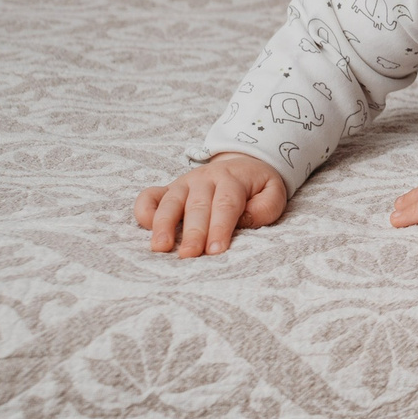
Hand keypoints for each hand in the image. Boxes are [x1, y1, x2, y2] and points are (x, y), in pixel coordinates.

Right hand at [134, 152, 288, 255]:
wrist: (242, 163)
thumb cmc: (257, 186)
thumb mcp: (273, 192)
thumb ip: (265, 206)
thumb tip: (244, 219)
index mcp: (232, 179)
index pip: (226, 205)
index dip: (220, 228)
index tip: (216, 250)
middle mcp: (205, 179)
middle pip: (197, 206)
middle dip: (193, 232)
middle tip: (189, 255)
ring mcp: (183, 184)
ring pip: (171, 202)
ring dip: (164, 224)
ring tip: (160, 247)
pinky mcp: (168, 190)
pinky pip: (150, 196)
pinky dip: (144, 209)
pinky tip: (145, 226)